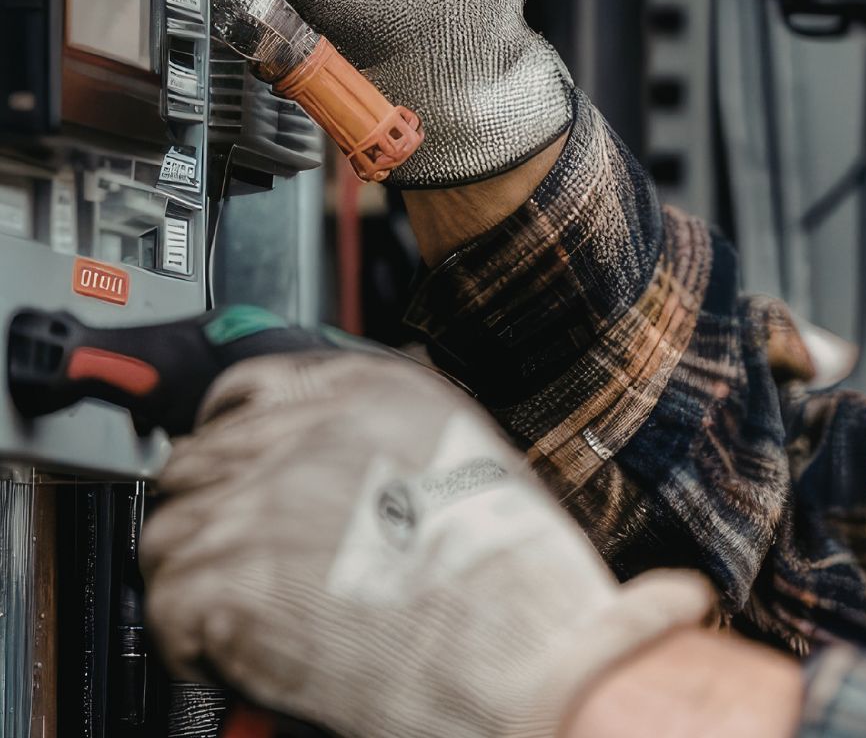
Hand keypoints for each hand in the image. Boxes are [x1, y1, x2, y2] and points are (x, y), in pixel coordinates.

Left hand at [140, 351, 712, 737]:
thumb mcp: (470, 456)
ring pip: (168, 534)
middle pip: (196, 459)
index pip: (249, 387)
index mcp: (368, 389)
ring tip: (259, 619)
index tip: (237, 472)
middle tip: (252, 565)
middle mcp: (300, 430)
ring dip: (202, 581)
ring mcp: (248, 502)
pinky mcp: (216, 579)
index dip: (236, 439)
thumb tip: (341, 461)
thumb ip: (392, 437)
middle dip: (215, 514)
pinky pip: (166, 609)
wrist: (521, 651)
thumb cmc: (516, 576)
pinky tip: (252, 655)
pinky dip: (197, 644)